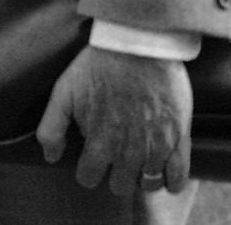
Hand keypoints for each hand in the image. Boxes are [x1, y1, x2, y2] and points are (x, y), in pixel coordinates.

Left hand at [35, 45, 191, 196]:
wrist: (139, 45)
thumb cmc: (98, 65)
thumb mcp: (64, 92)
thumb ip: (52, 127)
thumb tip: (50, 157)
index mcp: (99, 142)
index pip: (89, 177)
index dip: (87, 170)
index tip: (91, 160)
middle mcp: (128, 151)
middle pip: (119, 184)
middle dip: (114, 174)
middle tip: (115, 158)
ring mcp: (156, 147)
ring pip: (148, 184)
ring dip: (140, 177)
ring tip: (137, 162)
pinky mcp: (180, 138)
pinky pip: (179, 176)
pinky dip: (172, 182)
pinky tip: (164, 175)